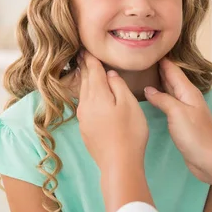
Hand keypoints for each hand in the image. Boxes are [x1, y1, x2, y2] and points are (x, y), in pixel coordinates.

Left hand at [76, 51, 148, 170]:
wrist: (118, 163)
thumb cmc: (129, 132)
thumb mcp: (129, 104)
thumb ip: (118, 86)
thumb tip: (109, 74)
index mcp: (97, 95)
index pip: (93, 71)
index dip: (91, 59)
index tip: (86, 48)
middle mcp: (86, 104)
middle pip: (85, 81)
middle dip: (85, 67)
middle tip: (82, 55)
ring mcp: (83, 118)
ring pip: (83, 94)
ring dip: (84, 81)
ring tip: (84, 71)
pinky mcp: (85, 130)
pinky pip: (84, 105)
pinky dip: (86, 95)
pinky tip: (89, 96)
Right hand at [144, 58, 211, 187]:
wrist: (209, 159)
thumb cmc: (195, 135)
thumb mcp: (176, 113)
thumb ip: (162, 99)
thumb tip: (148, 89)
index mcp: (188, 91)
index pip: (173, 69)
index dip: (162, 59)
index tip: (149, 49)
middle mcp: (187, 97)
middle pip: (172, 78)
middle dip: (159, 68)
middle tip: (143, 58)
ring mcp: (185, 109)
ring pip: (170, 89)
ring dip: (159, 81)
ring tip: (144, 73)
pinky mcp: (182, 120)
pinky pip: (169, 102)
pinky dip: (160, 96)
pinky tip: (152, 97)